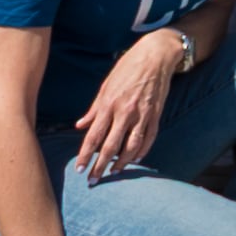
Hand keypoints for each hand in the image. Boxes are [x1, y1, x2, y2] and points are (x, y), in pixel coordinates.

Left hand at [74, 29, 187, 179]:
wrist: (155, 55)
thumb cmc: (127, 69)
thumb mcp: (105, 87)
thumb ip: (94, 109)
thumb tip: (80, 126)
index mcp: (109, 104)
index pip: (94, 136)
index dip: (85, 155)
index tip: (80, 169)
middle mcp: (125, 111)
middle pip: (110, 146)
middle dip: (100, 166)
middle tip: (93, 180)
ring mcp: (142, 114)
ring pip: (131, 146)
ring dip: (121, 162)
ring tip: (113, 172)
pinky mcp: (156, 113)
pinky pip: (149, 137)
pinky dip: (142, 150)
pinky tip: (135, 159)